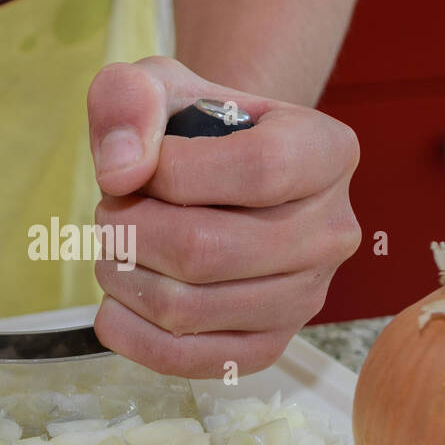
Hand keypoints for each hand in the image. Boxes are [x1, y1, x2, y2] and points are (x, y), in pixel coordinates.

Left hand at [87, 57, 360, 378]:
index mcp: (328, 152)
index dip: (173, 172)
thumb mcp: (158, 83)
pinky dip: (130, 333)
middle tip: (111, 212)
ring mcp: (306, 298)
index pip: (257, 170)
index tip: (142, 166)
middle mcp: (333, 231)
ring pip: (188, 308)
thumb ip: (129, 101)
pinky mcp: (268, 346)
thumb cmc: (192, 127)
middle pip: (208, 250)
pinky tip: (117, 300)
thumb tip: (121, 173)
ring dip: (122, 277)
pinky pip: (188, 360)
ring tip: (117, 248)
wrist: (216, 175)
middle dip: (129, 229)